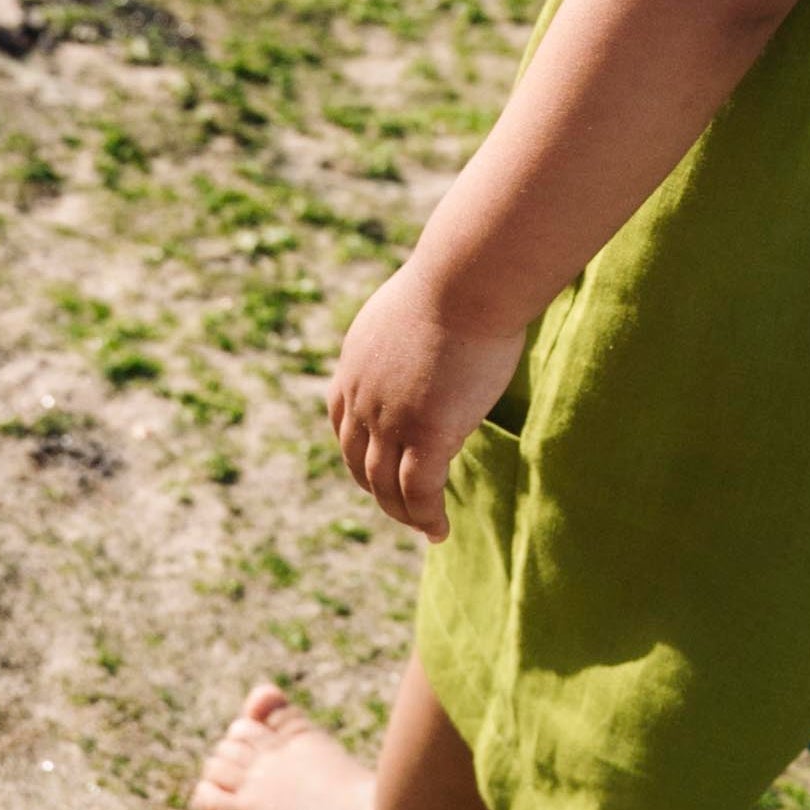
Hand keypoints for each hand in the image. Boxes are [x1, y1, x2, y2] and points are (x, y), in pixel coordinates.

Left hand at [328, 260, 524, 542]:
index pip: (341, 421)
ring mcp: (391, 418)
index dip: (357, 451)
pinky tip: (439, 530)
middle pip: (358, 460)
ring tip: (424, 527)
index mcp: (355, 362)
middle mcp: (363, 396)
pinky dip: (426, 517)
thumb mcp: (420, 306)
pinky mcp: (426, 434)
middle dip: (377, 488)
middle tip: (401, 506)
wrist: (468, 280)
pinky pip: (420, 492)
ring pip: (385, 485)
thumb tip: (442, 323)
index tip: (374, 468)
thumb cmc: (462, 279)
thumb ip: (417, 331)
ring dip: (402, 512)